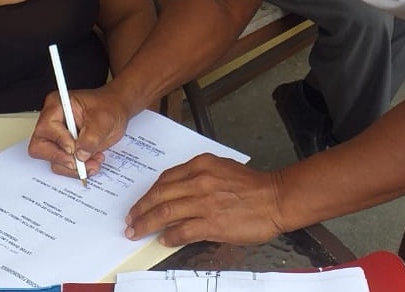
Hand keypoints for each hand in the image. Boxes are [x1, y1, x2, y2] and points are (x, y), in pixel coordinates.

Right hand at [28, 83, 128, 177]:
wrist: (117, 111)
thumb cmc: (109, 106)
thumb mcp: (104, 119)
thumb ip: (92, 137)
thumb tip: (80, 154)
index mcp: (57, 105)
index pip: (46, 127)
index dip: (59, 140)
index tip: (73, 149)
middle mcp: (52, 122)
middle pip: (40, 148)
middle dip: (62, 159)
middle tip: (81, 163)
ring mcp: (57, 137)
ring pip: (53, 160)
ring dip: (74, 167)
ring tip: (94, 162)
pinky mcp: (64, 150)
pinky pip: (63, 165)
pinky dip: (78, 169)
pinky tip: (92, 162)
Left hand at [125, 153, 284, 246]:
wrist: (274, 198)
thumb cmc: (251, 185)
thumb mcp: (221, 168)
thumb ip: (198, 176)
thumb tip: (176, 193)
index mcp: (201, 164)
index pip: (165, 179)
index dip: (149, 193)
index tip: (140, 202)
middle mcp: (199, 180)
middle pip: (160, 195)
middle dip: (140, 209)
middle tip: (130, 219)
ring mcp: (204, 202)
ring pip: (165, 213)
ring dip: (147, 223)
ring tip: (137, 231)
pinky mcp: (212, 223)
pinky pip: (182, 231)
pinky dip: (169, 236)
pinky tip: (163, 240)